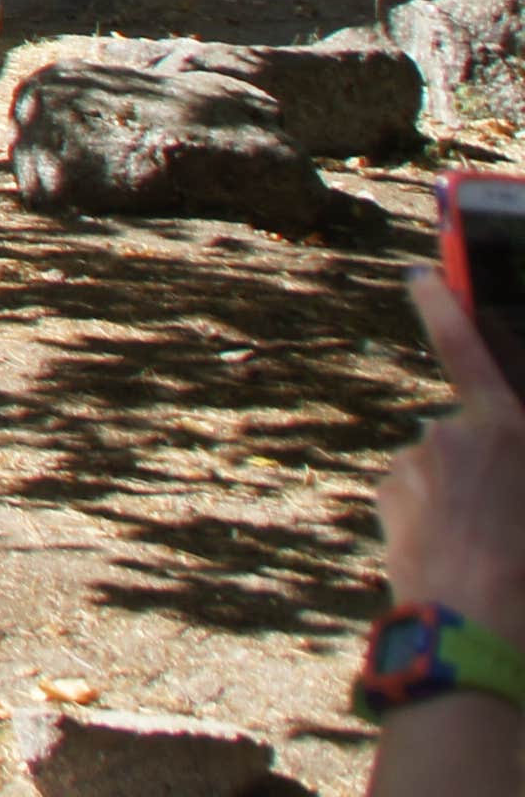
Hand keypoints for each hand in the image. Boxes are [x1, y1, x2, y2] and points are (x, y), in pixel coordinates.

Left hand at [385, 272, 524, 634]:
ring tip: (489, 549)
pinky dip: (432, 516)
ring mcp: (413, 465)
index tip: (420, 275)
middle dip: (482, 467)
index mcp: (504, 429)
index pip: (465, 349)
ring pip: (439, 469)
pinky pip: (415, 496)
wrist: (478, 625)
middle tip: (510, 521)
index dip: (443, 306)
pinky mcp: (387, 496)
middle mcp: (448, 434)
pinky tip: (455, 554)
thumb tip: (501, 448)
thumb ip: (513, 453)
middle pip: (463, 435)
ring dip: (458, 497)